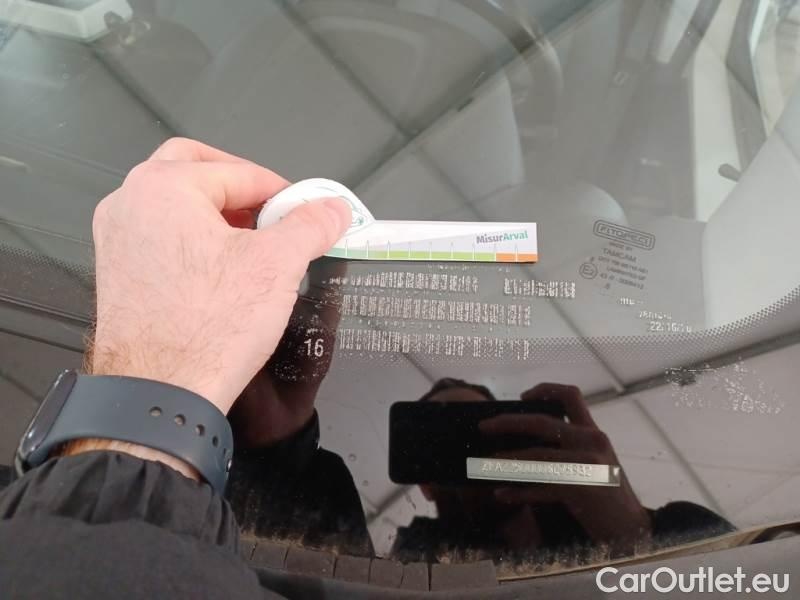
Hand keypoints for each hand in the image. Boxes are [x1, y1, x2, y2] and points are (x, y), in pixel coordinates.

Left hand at [89, 138, 350, 414]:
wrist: (161, 393)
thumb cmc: (207, 328)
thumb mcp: (278, 265)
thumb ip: (310, 225)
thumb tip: (332, 209)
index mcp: (163, 187)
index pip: (238, 172)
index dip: (282, 191)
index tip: (306, 211)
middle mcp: (130, 204)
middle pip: (194, 168)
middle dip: (240, 186)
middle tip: (273, 212)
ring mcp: (118, 239)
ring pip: (175, 203)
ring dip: (217, 212)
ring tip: (254, 244)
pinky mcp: (119, 272)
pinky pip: (161, 235)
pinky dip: (194, 238)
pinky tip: (224, 270)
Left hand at [479, 383, 650, 554]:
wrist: (633, 532)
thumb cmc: (606, 499)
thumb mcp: (593, 464)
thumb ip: (569, 448)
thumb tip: (522, 442)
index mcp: (594, 433)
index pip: (571, 394)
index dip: (544, 389)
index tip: (522, 397)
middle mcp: (592, 442)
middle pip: (542, 422)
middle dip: (508, 422)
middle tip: (483, 426)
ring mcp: (588, 464)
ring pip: (536, 455)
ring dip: (506, 460)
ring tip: (486, 463)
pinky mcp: (582, 488)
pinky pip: (540, 487)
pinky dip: (518, 491)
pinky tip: (501, 495)